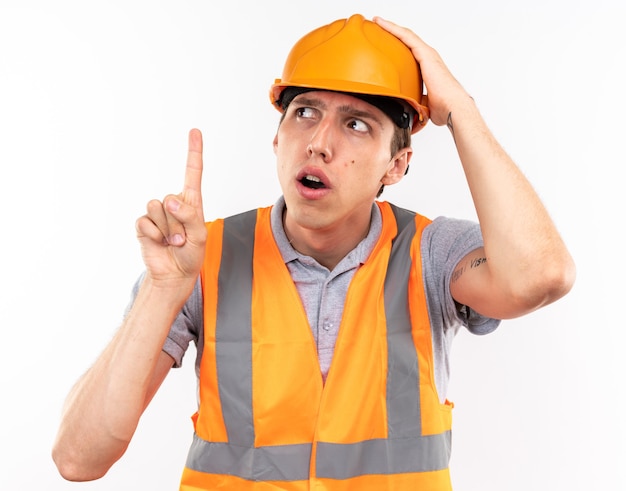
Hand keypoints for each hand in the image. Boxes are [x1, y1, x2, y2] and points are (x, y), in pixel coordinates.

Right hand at [135, 129, 206, 287]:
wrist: (174, 274)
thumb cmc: (191, 254)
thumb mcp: (199, 235)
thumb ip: (189, 215)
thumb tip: (168, 199)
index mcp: (191, 202)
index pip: (193, 173)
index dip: (193, 151)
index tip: (195, 131)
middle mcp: (173, 203)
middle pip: (171, 198)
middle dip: (178, 221)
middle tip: (183, 239)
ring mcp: (157, 214)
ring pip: (157, 208)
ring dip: (168, 229)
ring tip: (173, 242)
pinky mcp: (143, 224)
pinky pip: (145, 222)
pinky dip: (154, 236)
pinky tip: (160, 243)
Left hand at [374, 16, 473, 125]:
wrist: (452, 107)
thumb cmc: (442, 107)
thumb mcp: (423, 102)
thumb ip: (415, 99)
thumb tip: (407, 107)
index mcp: (428, 67)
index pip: (409, 51)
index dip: (397, 43)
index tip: (383, 39)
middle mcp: (428, 57)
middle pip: (407, 39)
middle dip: (392, 31)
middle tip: (377, 25)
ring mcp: (427, 54)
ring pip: (406, 35)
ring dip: (391, 26)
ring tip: (377, 21)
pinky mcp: (425, 54)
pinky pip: (407, 37)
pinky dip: (394, 29)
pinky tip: (382, 24)